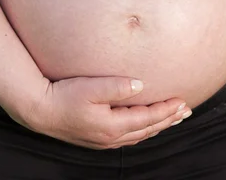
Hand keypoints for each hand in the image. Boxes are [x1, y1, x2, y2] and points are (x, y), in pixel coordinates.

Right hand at [26, 76, 191, 149]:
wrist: (40, 111)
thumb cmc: (63, 96)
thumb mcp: (91, 88)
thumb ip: (117, 86)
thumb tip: (141, 85)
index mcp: (113, 125)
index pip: (148, 118)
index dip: (167, 110)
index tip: (183, 101)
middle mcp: (111, 137)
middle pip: (148, 129)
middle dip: (168, 120)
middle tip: (186, 111)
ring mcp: (104, 140)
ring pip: (139, 135)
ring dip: (157, 126)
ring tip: (171, 118)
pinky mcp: (97, 138)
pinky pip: (128, 137)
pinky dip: (142, 130)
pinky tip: (144, 125)